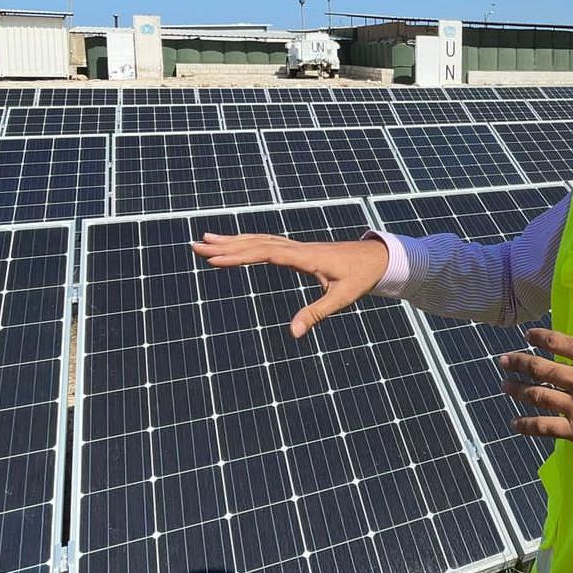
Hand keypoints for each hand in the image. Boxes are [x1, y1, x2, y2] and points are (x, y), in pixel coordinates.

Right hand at [191, 234, 388, 337]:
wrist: (377, 257)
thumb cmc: (361, 277)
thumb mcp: (342, 298)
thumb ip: (316, 314)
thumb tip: (293, 334)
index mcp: (304, 257)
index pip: (264, 253)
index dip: (238, 255)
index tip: (213, 257)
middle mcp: (296, 248)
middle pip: (255, 242)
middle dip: (225, 245)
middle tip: (196, 245)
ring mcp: (296, 246)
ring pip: (259, 239)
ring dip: (233, 239)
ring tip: (205, 239)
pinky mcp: (298, 250)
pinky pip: (268, 242)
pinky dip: (248, 241)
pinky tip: (236, 244)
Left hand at [499, 285, 572, 461]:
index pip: (560, 342)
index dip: (540, 337)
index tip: (528, 336)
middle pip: (541, 369)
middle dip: (519, 362)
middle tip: (502, 360)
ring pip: (538, 396)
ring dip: (517, 390)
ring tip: (504, 386)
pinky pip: (545, 428)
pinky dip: (527, 426)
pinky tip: (515, 423)